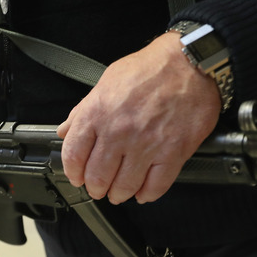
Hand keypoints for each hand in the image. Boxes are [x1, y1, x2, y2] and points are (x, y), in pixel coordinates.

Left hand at [57, 32, 221, 204]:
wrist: (190, 62)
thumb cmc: (150, 69)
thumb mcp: (106, 81)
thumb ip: (83, 110)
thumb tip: (66, 130)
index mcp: (98, 113)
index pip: (73, 155)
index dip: (72, 172)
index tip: (76, 177)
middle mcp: (119, 132)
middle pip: (97, 176)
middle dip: (95, 188)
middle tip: (98, 188)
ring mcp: (146, 145)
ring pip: (124, 186)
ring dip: (118, 194)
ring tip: (118, 193)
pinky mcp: (173, 152)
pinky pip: (155, 186)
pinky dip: (146, 195)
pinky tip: (143, 193)